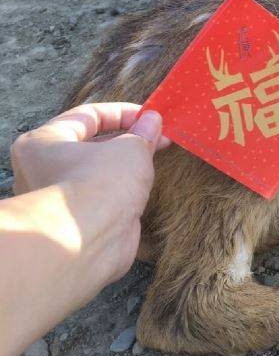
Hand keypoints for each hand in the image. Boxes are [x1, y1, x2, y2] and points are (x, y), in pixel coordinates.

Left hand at [10, 103, 168, 281]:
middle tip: (159, 137)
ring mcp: (60, 198)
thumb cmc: (100, 185)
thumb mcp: (130, 148)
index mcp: (44, 143)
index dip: (123, 112)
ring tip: (156, 158)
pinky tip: (145, 187)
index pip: (87, 116)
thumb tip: (153, 119)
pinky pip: (103, 196)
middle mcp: (43, 169)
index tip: (150, 117)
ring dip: (127, 164)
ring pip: (98, 172)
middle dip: (128, 138)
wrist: (88, 243)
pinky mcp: (77, 222)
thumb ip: (143, 132)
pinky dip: (123, 190)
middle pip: (91, 144)